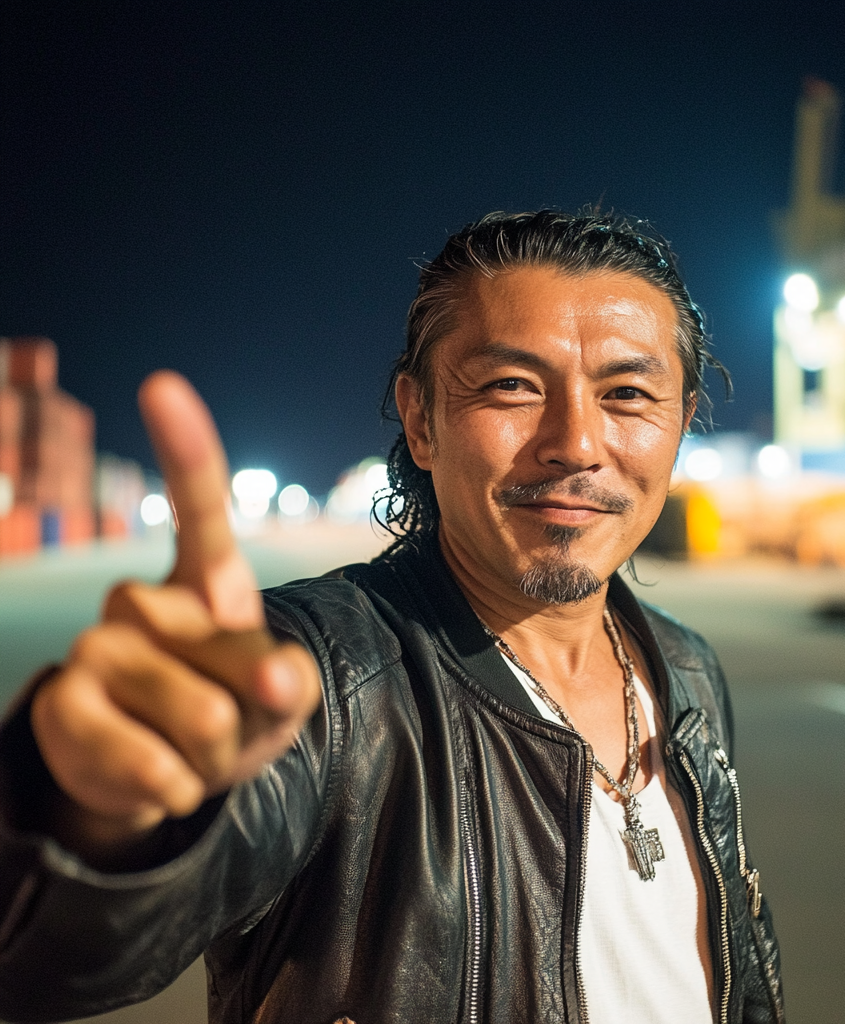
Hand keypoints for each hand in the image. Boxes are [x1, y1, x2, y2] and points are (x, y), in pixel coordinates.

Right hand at [29, 372, 320, 860]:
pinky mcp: (60, 699)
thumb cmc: (240, 714)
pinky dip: (161, 781)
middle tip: (229, 724)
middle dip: (242, 707)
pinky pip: (124, 747)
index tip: (161, 385)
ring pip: (178, 705)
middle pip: (216, 650)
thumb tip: (276, 677)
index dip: (184, 450)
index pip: (198, 508)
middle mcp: (144, 599)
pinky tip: (161, 777)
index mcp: (207, 582)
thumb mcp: (283, 698)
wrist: (172, 775)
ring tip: (196, 753)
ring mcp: (96, 645)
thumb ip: (290, 679)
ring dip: (207, 753)